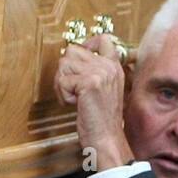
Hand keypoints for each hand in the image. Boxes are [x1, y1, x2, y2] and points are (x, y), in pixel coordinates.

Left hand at [55, 35, 132, 171]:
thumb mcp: (104, 89)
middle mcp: (109, 66)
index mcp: (114, 67)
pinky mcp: (89, 83)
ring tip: (75, 98)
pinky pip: (62, 80)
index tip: (79, 58)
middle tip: (73, 89)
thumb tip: (71, 55)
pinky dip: (63, 95)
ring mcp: (100, 73)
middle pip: (73, 51)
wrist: (106, 138)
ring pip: (64, 64)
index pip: (103, 39)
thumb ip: (94, 71)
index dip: (86, 43)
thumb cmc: (101, 119)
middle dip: (66, 70)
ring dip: (62, 83)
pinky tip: (75, 104)